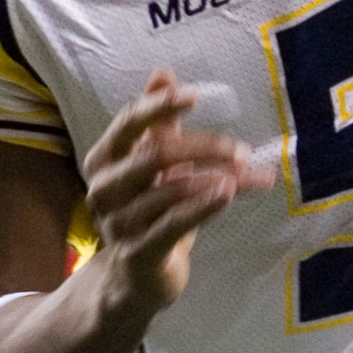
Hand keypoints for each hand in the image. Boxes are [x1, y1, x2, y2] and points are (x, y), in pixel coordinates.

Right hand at [78, 70, 265, 323]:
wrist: (133, 280)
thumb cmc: (148, 214)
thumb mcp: (155, 166)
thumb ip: (158, 124)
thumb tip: (163, 72)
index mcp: (104, 160)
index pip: (129, 122)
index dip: (160, 106)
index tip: (195, 95)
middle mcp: (104, 189)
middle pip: (155, 154)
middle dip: (204, 147)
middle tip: (243, 149)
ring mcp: (118, 223)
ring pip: (170, 189)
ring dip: (214, 177)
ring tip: (248, 172)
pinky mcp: (138, 252)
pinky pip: (173, 223)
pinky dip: (203, 205)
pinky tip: (228, 192)